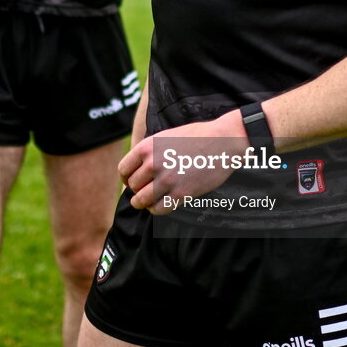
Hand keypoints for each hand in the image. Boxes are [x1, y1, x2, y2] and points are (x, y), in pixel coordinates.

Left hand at [119, 112, 247, 214]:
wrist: (223, 142)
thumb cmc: (197, 136)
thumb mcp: (167, 136)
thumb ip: (150, 151)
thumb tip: (135, 170)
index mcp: (148, 146)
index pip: (123, 169)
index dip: (126, 178)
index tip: (132, 182)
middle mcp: (154, 163)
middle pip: (132, 186)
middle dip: (137, 190)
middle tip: (144, 190)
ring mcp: (167, 179)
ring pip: (141, 200)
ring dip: (142, 203)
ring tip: (146, 202)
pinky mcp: (181, 193)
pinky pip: (158, 209)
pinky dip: (155, 210)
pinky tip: (159, 205)